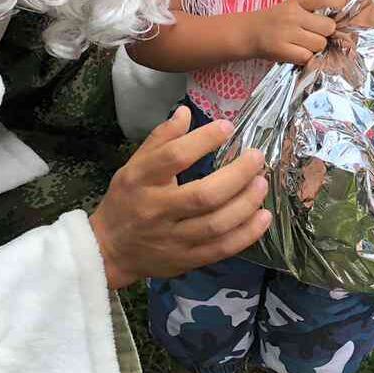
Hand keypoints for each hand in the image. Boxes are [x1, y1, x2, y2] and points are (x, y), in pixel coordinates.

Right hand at [89, 106, 271, 289]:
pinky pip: (221, 249)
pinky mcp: (186, 260)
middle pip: (202, 196)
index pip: (173, 158)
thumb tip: (186, 112)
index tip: (227, 127)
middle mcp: (156, 211)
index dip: (203, 141)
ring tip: (262, 184)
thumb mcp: (134, 166)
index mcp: (141, 181)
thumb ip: (160, 139)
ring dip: (245, 204)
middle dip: (236, 176)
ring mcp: (172, 239)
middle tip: (256, 158)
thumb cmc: (126, 200)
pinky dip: (246, 234)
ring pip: (216, 225)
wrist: (110, 250)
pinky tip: (263, 217)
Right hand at [245, 0, 346, 63]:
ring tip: (303, 44)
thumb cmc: (275, 21)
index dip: (336, 0)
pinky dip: (306, 58)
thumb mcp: (292, 6)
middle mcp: (292, 16)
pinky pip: (307, 57)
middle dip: (325, 33)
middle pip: (328, 27)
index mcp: (296, 2)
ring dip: (315, 47)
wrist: (249, 33)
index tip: (341, 5)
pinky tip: (297, 52)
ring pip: (320, 44)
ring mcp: (286, 33)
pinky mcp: (282, 50)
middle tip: (314, 34)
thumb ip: (314, 5)